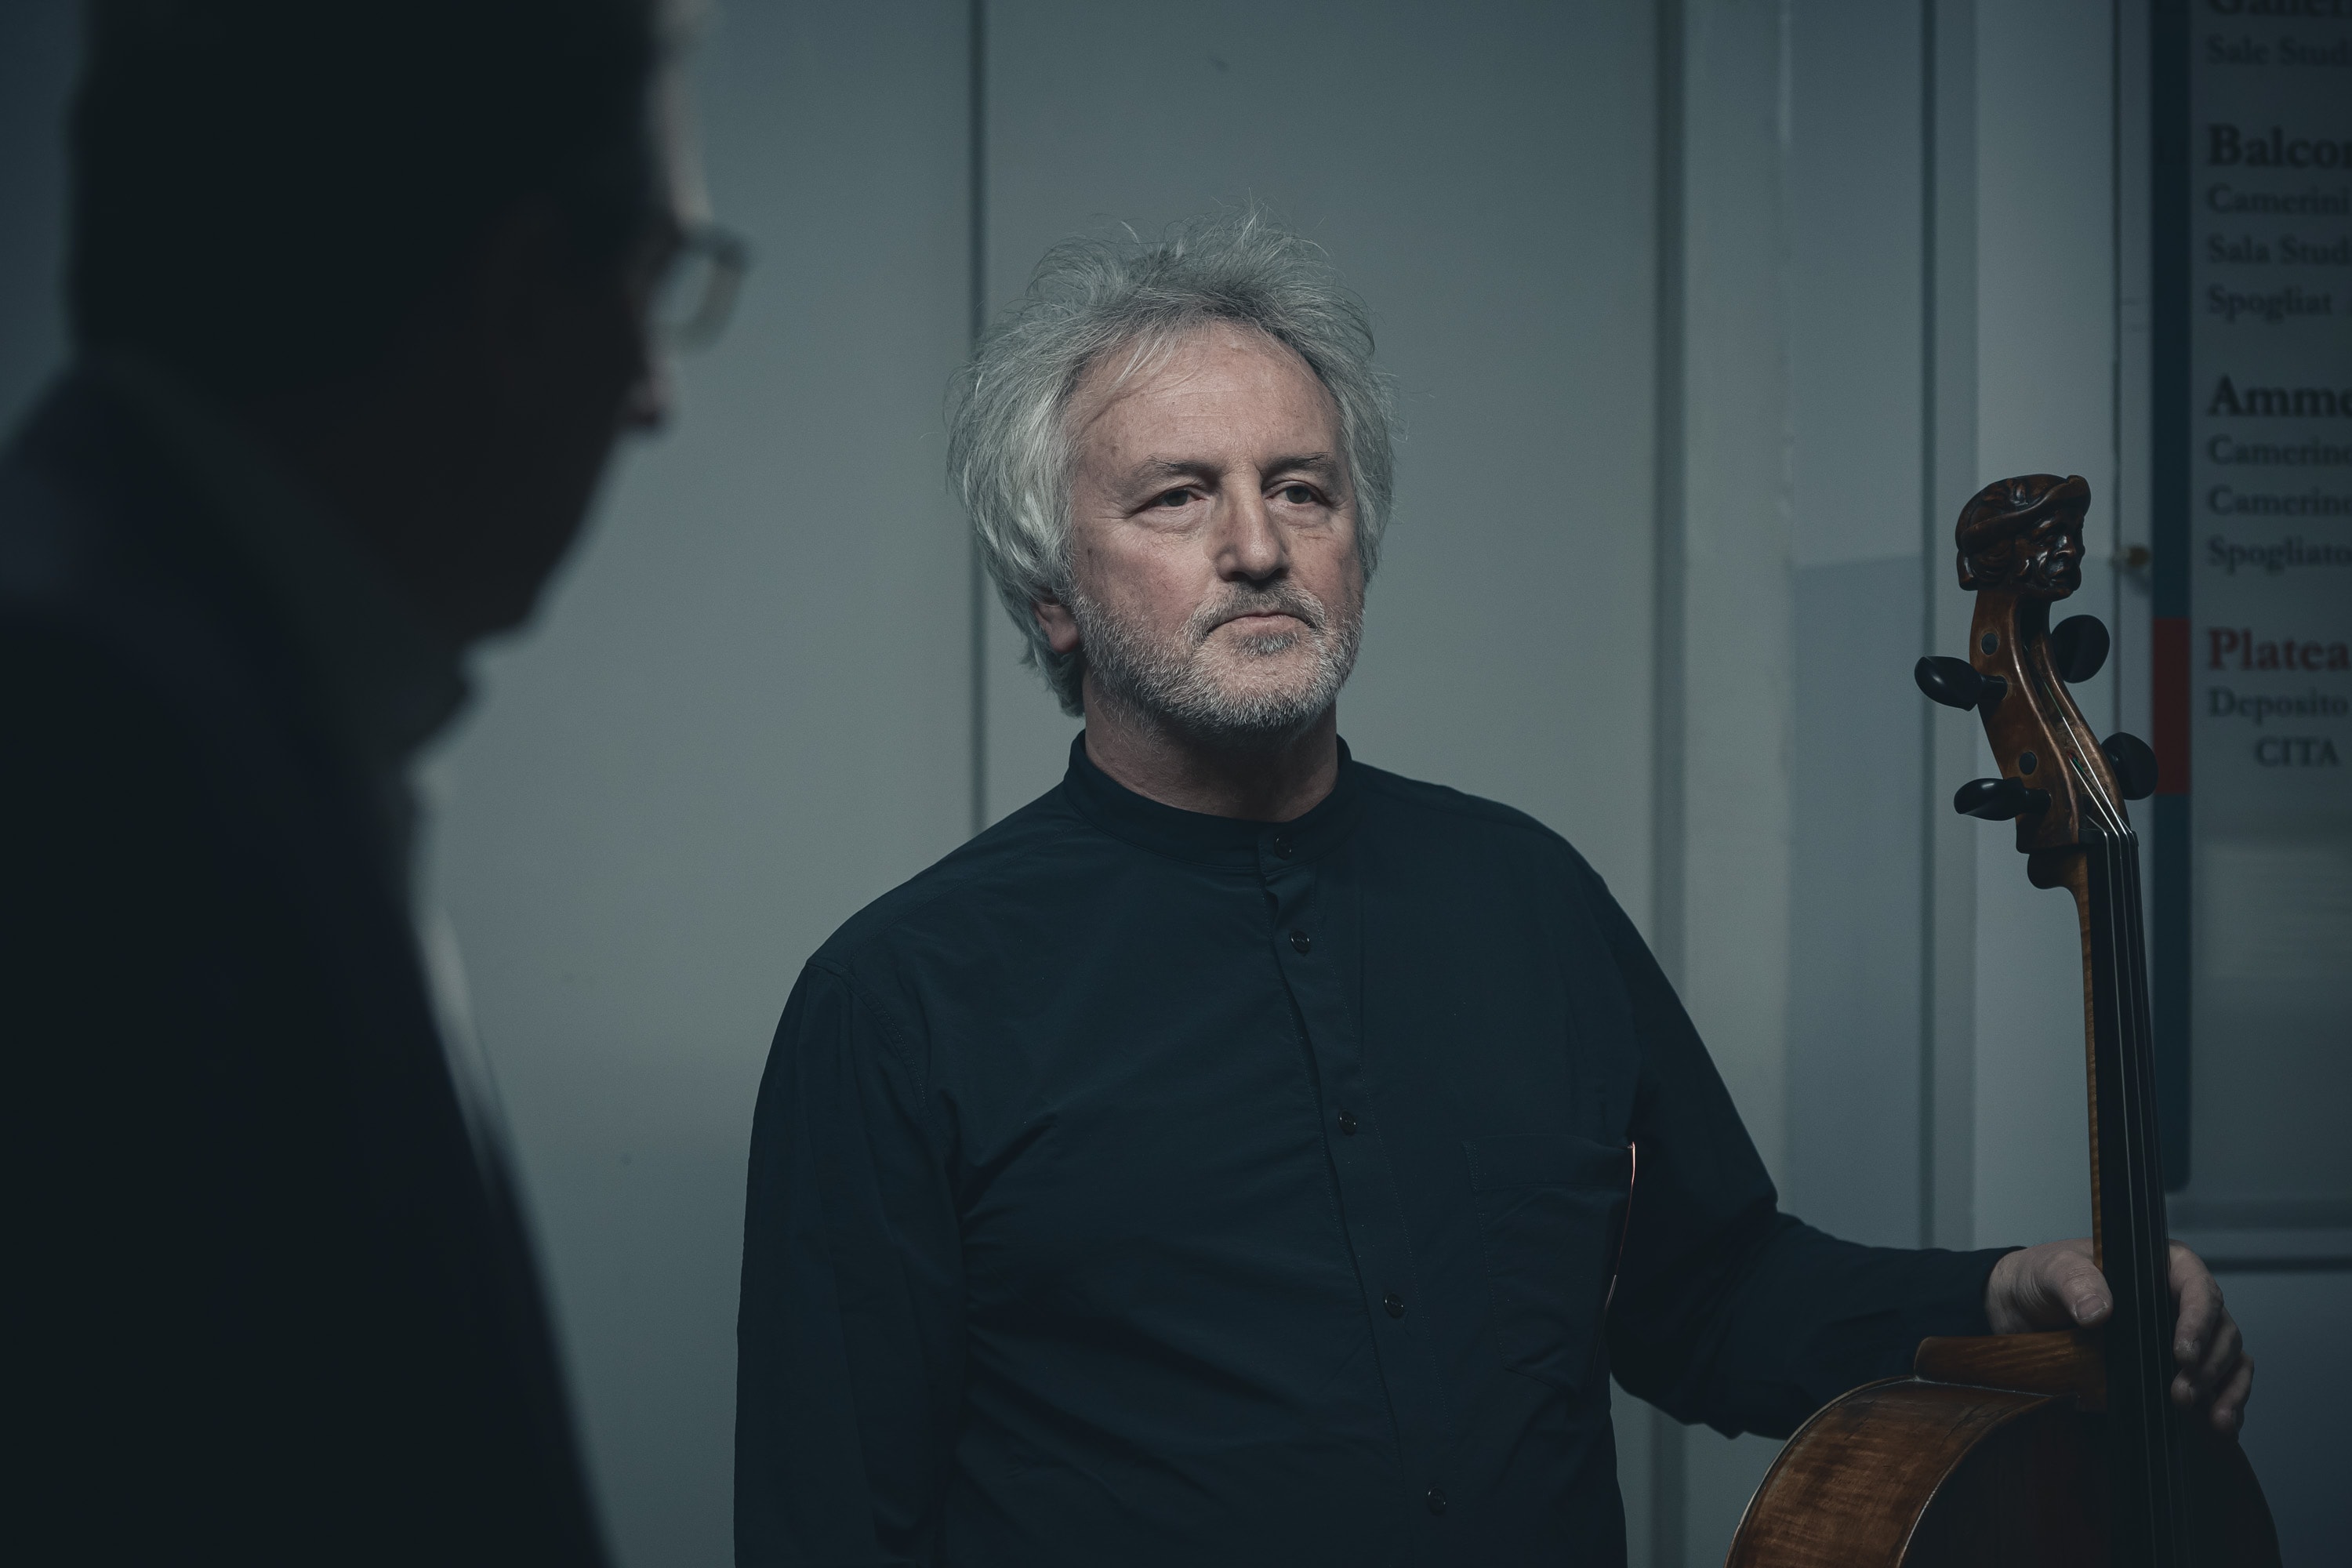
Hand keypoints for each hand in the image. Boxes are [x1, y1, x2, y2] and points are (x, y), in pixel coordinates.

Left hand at [1985, 1238, 2251, 1435]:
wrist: (2021, 1312)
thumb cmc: (2042, 1280)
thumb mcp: (2049, 1271)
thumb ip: (2072, 1281)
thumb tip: (2099, 1310)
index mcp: (2159, 1266)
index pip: (2196, 1285)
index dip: (2199, 1319)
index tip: (2183, 1353)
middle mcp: (2178, 1300)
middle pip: (2220, 1328)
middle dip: (2209, 1364)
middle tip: (2181, 1393)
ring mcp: (2181, 1335)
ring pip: (2229, 1357)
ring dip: (2224, 1388)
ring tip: (2210, 1418)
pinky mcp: (2176, 1368)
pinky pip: (2220, 1382)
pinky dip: (2226, 1402)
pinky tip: (2221, 1426)